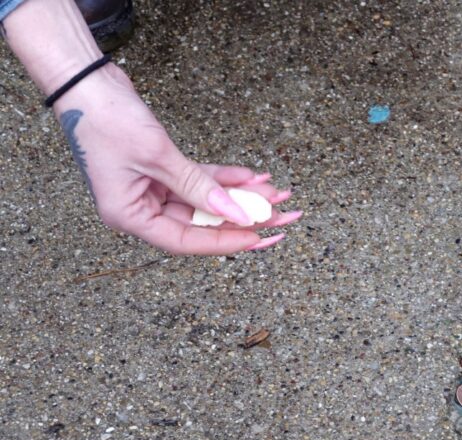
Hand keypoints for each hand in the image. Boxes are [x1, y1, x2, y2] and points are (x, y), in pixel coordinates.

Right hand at [51, 64, 301, 254]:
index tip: (259, 238)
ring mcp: (150, 189)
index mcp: (129, 215)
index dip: (224, 241)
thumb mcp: (157, 155)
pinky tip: (254, 176)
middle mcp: (140, 207)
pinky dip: (225, 177)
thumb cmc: (105, 118)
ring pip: (205, 201)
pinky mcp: (160, 169)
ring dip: (240, 196)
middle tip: (281, 217)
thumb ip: (198, 186)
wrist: (84, 80)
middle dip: (243, 218)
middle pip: (200, 223)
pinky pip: (200, 179)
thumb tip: (236, 213)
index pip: (185, 240)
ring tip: (277, 194)